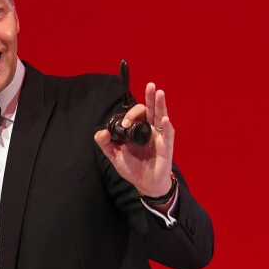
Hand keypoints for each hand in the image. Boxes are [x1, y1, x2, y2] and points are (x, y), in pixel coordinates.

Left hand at [94, 82, 174, 200]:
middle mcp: (150, 130)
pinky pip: (168, 135)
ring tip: (159, 93)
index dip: (131, 114)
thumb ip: (105, 144)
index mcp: (138, 130)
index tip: (125, 123)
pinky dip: (167, 127)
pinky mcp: (167, 147)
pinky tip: (165, 119)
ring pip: (161, 117)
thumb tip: (100, 133)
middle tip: (150, 85)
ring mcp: (159, 137)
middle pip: (151, 110)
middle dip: (150, 97)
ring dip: (161, 105)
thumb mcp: (115, 156)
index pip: (137, 114)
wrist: (145, 184)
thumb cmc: (133, 168)